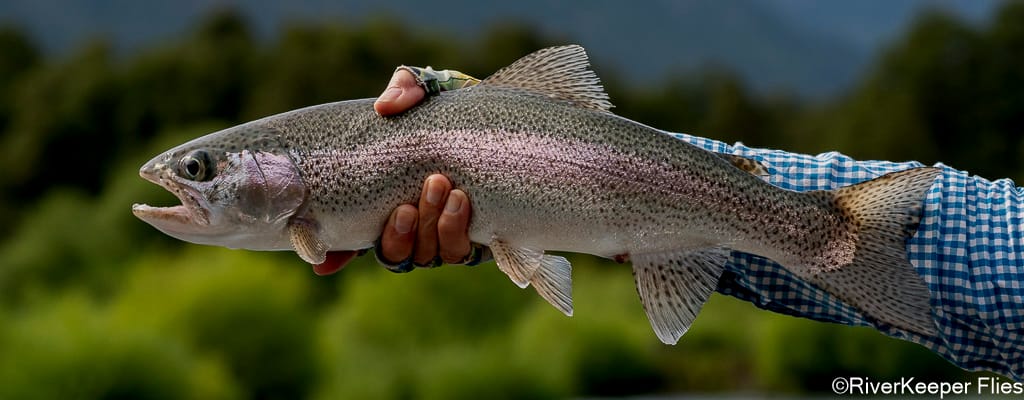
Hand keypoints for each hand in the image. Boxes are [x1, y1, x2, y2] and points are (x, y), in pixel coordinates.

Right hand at [313, 70, 473, 274]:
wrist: (509, 122)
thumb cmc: (457, 110)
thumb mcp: (429, 92)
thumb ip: (405, 90)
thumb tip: (384, 107)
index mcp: (388, 202)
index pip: (355, 240)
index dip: (339, 256)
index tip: (325, 262)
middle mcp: (415, 228)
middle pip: (393, 253)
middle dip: (399, 232)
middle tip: (407, 202)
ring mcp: (445, 237)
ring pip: (425, 255)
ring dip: (429, 226)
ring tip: (439, 185)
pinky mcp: (479, 240)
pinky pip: (460, 252)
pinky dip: (455, 229)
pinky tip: (461, 200)